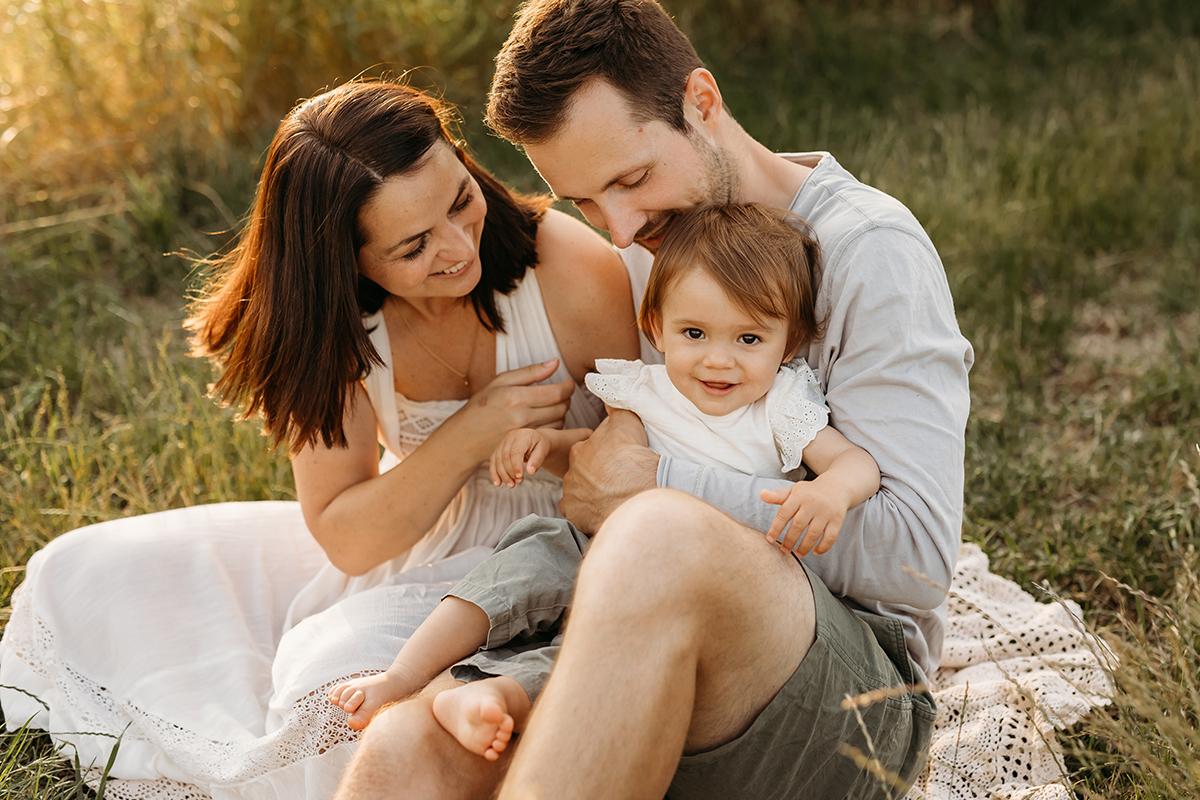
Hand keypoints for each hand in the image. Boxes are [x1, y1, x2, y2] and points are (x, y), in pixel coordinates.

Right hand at [455, 359, 574, 462]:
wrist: (466, 437)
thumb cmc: (482, 406)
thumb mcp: (501, 381)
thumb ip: (531, 372)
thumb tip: (555, 362)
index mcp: (515, 397)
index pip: (555, 393)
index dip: (568, 387)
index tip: (569, 384)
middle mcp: (521, 417)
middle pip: (561, 408)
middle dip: (566, 399)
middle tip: (562, 393)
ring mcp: (525, 433)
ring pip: (559, 422)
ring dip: (561, 412)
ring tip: (553, 405)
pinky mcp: (526, 444)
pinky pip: (550, 433)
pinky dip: (553, 425)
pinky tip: (545, 418)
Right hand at [490, 428, 550, 486]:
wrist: (535, 440)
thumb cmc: (539, 445)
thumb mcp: (543, 451)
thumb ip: (537, 461)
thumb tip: (530, 472)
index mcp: (522, 435)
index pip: (515, 451)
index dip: (516, 465)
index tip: (520, 477)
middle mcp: (510, 437)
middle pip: (505, 456)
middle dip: (510, 472)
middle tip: (518, 482)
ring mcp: (502, 442)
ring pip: (497, 460)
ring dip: (502, 474)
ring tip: (511, 485)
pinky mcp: (498, 449)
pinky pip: (493, 461)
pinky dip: (494, 473)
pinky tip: (498, 483)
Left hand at [560, 408, 657, 532]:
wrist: (637, 488)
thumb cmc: (631, 454)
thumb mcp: (625, 420)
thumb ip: (614, 407)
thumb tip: (607, 389)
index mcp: (579, 450)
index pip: (586, 452)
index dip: (601, 456)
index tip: (613, 462)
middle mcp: (570, 473)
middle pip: (581, 474)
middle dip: (594, 476)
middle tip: (614, 480)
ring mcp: (572, 496)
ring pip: (579, 494)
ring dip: (591, 495)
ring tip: (611, 497)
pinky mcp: (576, 516)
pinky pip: (578, 514)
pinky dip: (588, 514)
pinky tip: (603, 510)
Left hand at [760, 480, 849, 555]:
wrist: (837, 486)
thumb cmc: (810, 492)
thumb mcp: (794, 491)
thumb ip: (778, 496)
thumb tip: (761, 494)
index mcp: (799, 496)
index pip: (784, 514)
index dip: (776, 528)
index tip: (769, 540)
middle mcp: (812, 504)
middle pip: (798, 525)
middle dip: (789, 540)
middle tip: (784, 551)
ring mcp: (826, 512)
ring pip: (813, 533)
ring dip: (804, 546)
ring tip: (798, 554)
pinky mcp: (838, 520)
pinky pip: (830, 537)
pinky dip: (823, 547)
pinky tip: (815, 552)